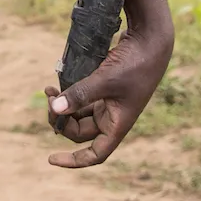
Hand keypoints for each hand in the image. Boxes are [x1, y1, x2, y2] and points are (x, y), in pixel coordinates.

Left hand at [44, 12, 172, 167]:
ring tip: (49, 90)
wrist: (150, 40)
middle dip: (61, 119)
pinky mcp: (105, 86)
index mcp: (117, 125)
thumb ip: (80, 94)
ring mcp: (109, 102)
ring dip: (63, 106)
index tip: (51, 159)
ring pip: (79, 114)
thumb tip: (55, 109)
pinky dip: (69, 94)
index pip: (95, 154)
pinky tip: (58, 84)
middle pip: (80, 131)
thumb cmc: (135, 64)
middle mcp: (113, 117)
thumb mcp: (105, 80)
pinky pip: (82, 98)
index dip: (74, 160)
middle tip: (49, 99)